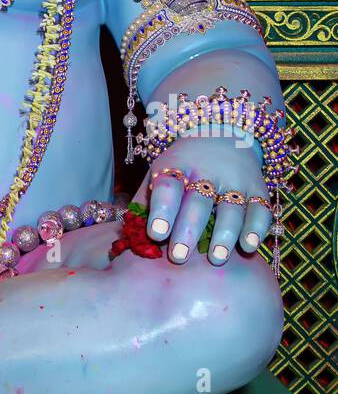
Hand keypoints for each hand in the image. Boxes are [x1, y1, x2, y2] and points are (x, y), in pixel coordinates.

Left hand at [135, 135, 272, 266]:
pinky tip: (248, 247)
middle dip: (188, 230)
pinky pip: (260, 211)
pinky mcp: (258, 190)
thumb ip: (147, 202)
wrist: (221, 134)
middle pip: (198, 202)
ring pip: (231, 209)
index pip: (168, 186)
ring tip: (215, 258)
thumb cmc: (183, 166)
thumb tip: (133, 238)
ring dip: (224, 235)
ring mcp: (235, 181)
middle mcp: (207, 171)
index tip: (156, 233)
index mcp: (177, 166)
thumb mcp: (162, 172)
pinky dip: (256, 229)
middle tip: (179, 257)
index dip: (162, 209)